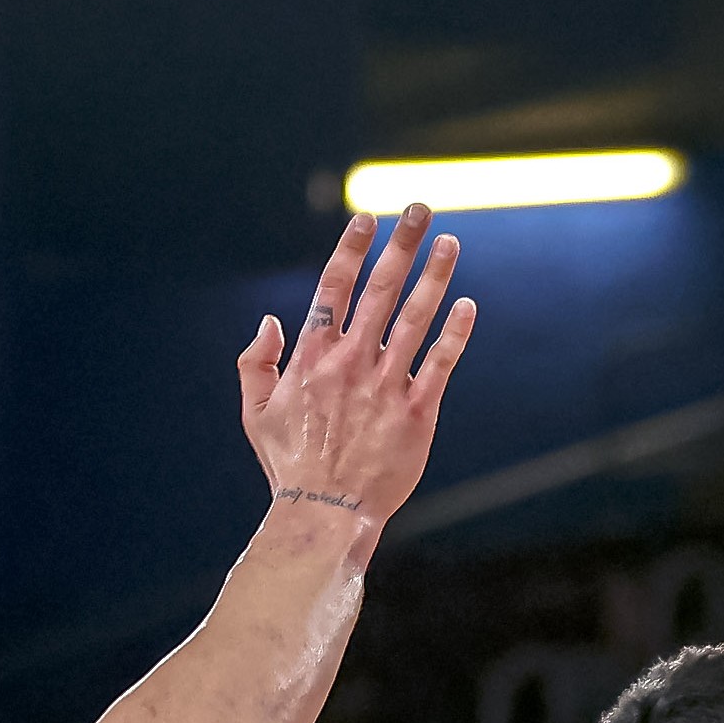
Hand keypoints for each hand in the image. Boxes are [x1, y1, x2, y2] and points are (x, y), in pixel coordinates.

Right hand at [237, 207, 477, 535]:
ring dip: (434, 276)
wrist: (325, 514)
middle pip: (380, 289)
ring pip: (415, 318)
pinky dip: (455, 333)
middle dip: (401, 245)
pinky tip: (468, 305)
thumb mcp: (256, 412)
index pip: (334, 288)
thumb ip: (255, 363)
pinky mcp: (417, 413)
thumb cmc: (290, 464)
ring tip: (451, 243)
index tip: (367, 218)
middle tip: (419, 209)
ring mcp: (385, 385)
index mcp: (312, 356)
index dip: (352, 249)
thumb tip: (270, 320)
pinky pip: (440, 363)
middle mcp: (351, 362)